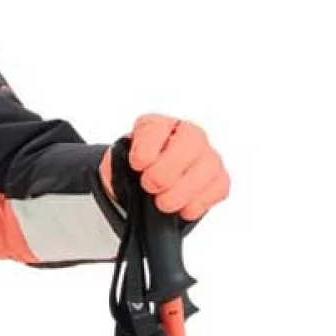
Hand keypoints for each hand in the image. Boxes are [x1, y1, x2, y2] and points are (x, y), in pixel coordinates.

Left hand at [100, 114, 229, 219]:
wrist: (142, 187)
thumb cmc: (132, 172)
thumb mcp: (117, 165)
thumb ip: (120, 166)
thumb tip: (129, 177)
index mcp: (157, 126)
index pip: (156, 128)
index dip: (147, 148)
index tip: (137, 165)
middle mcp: (187, 135)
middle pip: (190, 144)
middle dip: (166, 171)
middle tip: (150, 186)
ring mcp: (206, 156)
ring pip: (207, 168)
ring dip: (181, 192)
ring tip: (163, 204)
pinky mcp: (218, 179)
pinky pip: (218, 188)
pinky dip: (199, 202)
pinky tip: (183, 208)